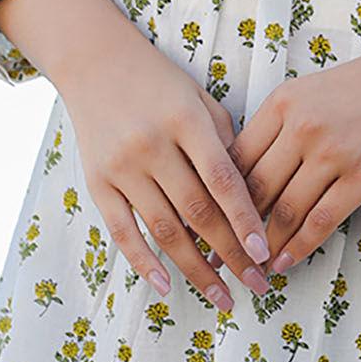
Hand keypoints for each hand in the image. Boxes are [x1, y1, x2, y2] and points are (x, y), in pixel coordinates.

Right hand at [59, 34, 274, 312]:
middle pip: (198, 213)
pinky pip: (123, 232)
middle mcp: (152, 146)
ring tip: (223, 297)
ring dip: (196, 270)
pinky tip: (167, 287)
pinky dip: (145, 263)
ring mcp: (121, 167)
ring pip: (165, 230)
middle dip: (231, 255)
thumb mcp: (201, 100)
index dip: (245, 220)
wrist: (96, 65)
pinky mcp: (96, 183)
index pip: (222, 180)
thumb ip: (226, 143)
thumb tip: (250, 200)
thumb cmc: (161, 84)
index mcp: (185, 121)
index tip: (264, 253)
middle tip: (258, 285)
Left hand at [218, 30, 360, 277]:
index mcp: (282, 103)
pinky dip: (299, 247)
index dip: (217, 197)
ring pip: (285, 211)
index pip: (235, 159)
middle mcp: (302, 127)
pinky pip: (321, 221)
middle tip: (219, 255)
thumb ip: (278, 127)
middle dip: (234, 229)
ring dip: (265, 245)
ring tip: (252, 266)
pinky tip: (285, 262)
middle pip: (254, 189)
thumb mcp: (311, 92)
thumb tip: (244, 176)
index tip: (205, 223)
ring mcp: (334, 153)